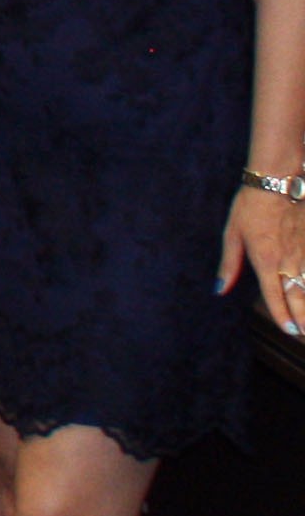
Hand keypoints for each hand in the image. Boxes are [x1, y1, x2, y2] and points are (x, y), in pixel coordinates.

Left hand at [220, 186, 304, 337]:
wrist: (278, 181)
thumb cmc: (251, 206)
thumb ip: (229, 264)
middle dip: (303, 318)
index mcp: (265, 261)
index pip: (275, 296)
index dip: (281, 315)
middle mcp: (288, 261)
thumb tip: (218, 289)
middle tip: (303, 334)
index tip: (288, 330)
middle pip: (299, 296)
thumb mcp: (232, 234)